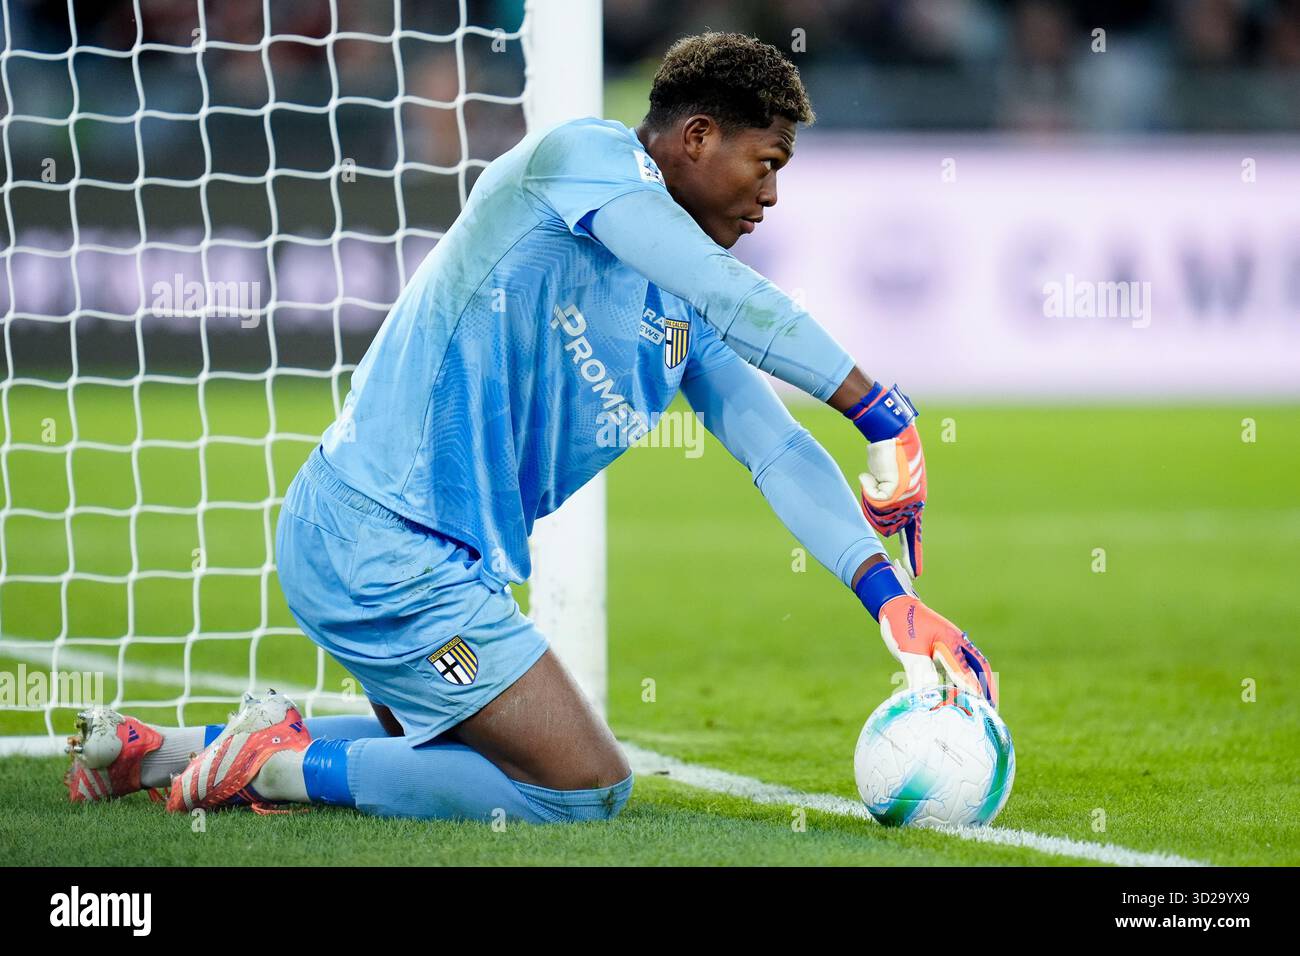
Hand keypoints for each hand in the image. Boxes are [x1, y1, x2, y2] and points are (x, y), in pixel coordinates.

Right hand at [858, 420, 925, 576]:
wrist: (894, 435)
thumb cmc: (891, 456)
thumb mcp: (893, 481)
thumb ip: (890, 500)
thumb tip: (882, 519)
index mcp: (916, 504)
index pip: (914, 534)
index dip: (913, 555)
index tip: (914, 574)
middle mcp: (914, 505)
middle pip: (886, 527)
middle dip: (874, 512)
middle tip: (873, 490)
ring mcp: (906, 499)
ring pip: (877, 516)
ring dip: (869, 498)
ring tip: (874, 479)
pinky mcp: (896, 492)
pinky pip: (872, 501)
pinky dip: (866, 488)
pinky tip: (870, 475)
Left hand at [878, 594, 997, 707]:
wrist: (895, 605)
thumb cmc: (902, 625)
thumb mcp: (910, 649)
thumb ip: (922, 671)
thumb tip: (929, 695)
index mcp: (951, 642)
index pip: (965, 672)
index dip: (973, 691)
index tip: (981, 707)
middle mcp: (956, 644)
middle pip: (979, 669)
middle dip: (987, 688)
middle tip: (991, 709)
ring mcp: (950, 646)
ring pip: (969, 669)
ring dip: (974, 686)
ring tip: (979, 706)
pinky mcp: (942, 649)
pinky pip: (955, 668)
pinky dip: (959, 682)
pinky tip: (957, 695)